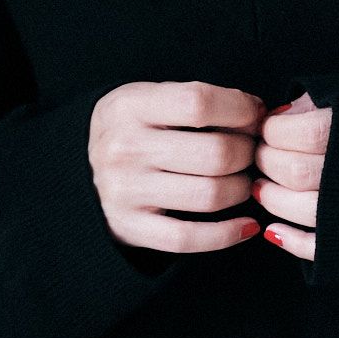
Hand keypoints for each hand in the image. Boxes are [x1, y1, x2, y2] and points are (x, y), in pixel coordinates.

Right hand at [88, 81, 266, 253]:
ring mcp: (125, 192)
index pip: (199, 103)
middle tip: (252, 151)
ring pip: (210, 195)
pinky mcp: (130, 228)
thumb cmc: (135, 128)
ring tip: (243, 180)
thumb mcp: (150, 98)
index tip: (255, 116)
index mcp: (130, 106)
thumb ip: (198, 101)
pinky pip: (189, 238)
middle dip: (249, 152)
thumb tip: (260, 114)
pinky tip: (247, 225)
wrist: (78, 168)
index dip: (240, 109)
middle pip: (216, 153)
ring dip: (242, 189)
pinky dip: (227, 234)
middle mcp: (124, 148)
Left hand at [253, 90, 331, 261]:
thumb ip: (321, 100)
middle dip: (267, 161)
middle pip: (293, 170)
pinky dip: (292, 241)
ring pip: (301, 208)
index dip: (273, 131)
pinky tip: (275, 230)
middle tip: (261, 154)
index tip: (269, 127)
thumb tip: (277, 116)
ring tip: (262, 187)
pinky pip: (321, 247)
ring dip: (272, 198)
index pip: (296, 132)